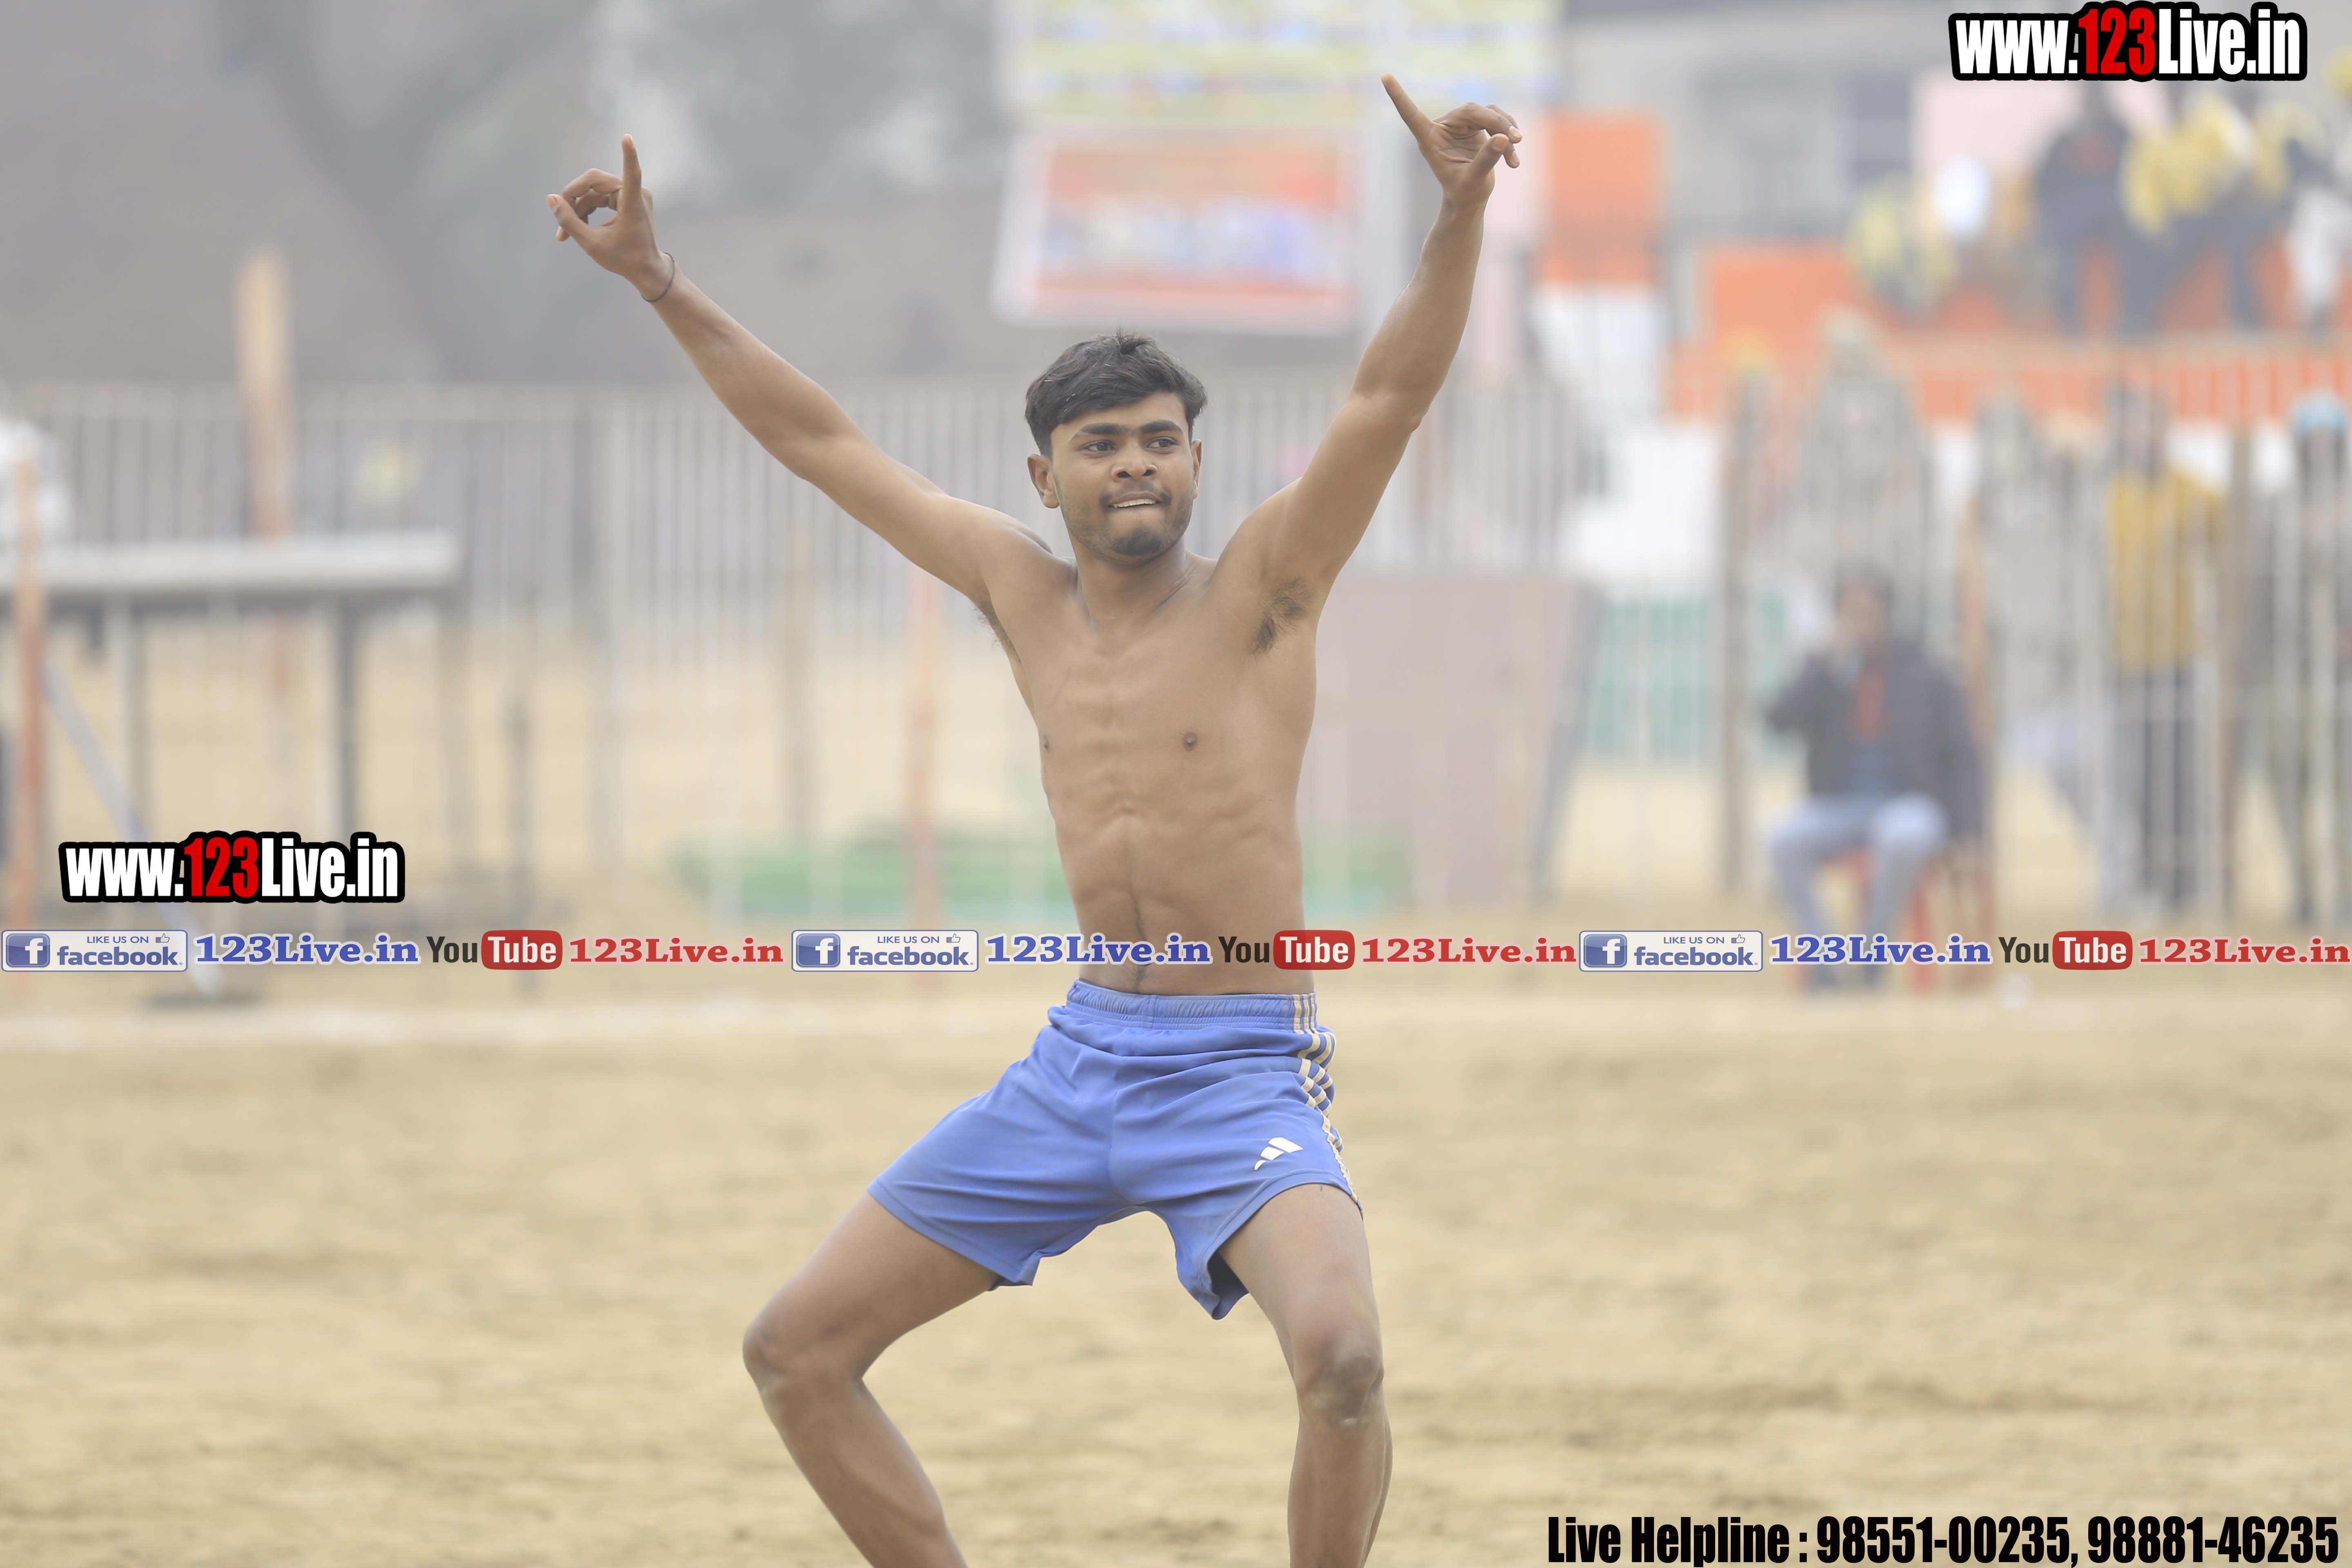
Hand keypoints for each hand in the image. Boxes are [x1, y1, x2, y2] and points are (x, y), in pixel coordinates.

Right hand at [547, 135, 668, 296]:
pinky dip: (586, 210)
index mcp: (632, 203)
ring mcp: (631, 195)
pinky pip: (600, 198)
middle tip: (561, 223)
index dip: (628, 154)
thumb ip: (569, 220)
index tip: (627, 137)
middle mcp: (634, 193)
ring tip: (565, 233)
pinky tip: (575, 226)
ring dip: (577, 209)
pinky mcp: (627, 199)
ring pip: (593, 191)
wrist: (646, 270)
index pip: (631, 172)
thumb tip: (551, 198)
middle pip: (593, 183)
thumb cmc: (624, 259)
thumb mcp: (591, 244)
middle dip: (574, 200)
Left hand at [1382, 75, 1519, 207]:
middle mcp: (1444, 127)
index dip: (1399, 96)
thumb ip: (1486, 160)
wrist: (1470, 199)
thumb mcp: (1474, 180)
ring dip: (1506, 129)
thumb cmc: (1464, 193)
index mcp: (1429, 139)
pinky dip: (1509, 136)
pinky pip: (1498, 120)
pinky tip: (1514, 161)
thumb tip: (1503, 138)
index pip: (1411, 114)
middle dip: (1496, 123)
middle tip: (1515, 140)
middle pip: (1472, 110)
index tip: (1384, 77)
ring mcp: (1462, 125)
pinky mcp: (1478, 126)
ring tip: (1515, 155)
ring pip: (1488, 112)